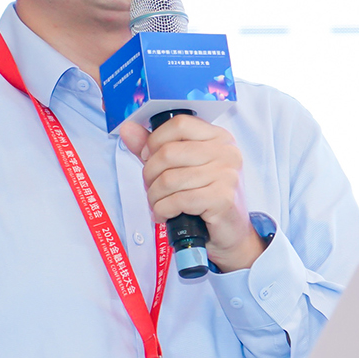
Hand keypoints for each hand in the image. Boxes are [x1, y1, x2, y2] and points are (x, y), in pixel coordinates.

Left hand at [118, 115, 264, 271]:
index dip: (155, 140)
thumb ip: (155, 147)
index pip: (179, 124)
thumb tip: (127, 129)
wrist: (231, 233)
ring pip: (169, 179)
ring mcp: (226, 175)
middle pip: (169, 152)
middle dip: (150, 174)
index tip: (148, 157)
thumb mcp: (183, 167)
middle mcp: (226, 152)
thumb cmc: (206, 198)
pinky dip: (163, 211)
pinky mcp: (222, 199)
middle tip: (152, 188)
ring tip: (158, 205)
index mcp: (218, 137)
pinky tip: (165, 215)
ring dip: (154, 197)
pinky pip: (178, 200)